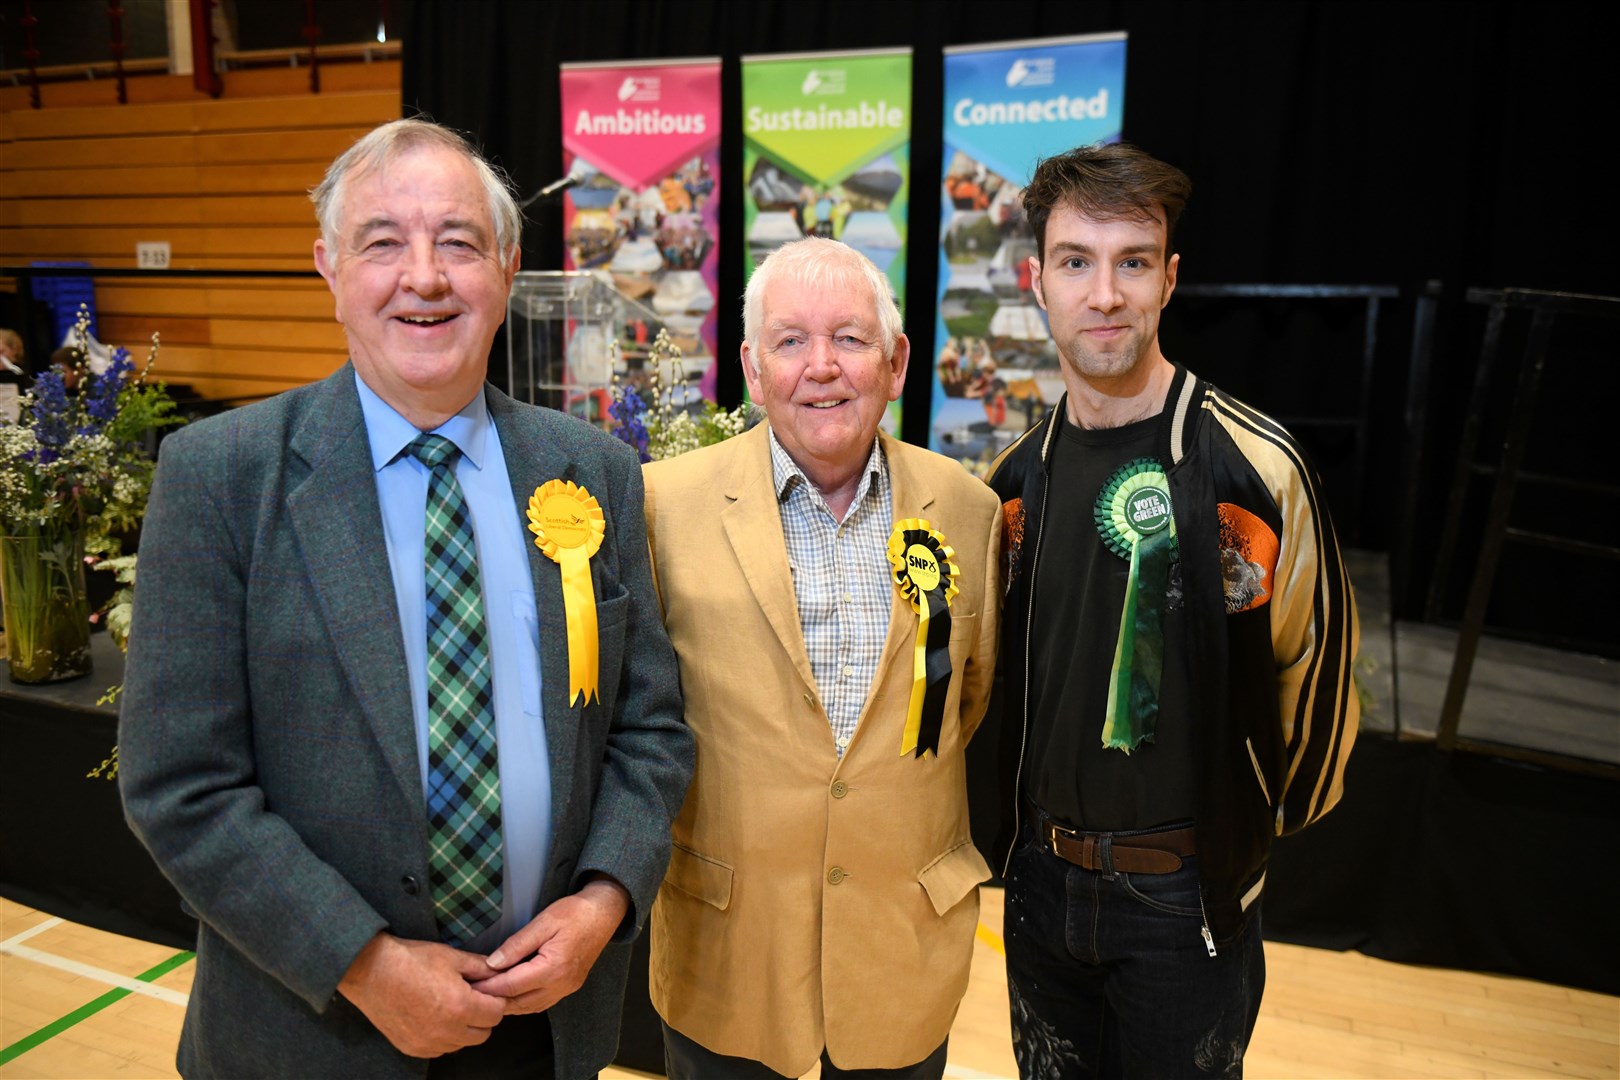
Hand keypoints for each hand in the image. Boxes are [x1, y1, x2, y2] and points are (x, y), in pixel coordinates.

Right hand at [338, 932, 505, 1057]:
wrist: (371, 971)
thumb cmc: (411, 961)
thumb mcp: (451, 957)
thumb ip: (480, 967)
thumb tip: (499, 971)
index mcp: (461, 1007)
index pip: (497, 1013)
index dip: (495, 999)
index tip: (486, 990)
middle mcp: (447, 1031)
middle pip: (483, 1033)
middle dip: (482, 1016)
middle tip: (470, 997)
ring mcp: (428, 1043)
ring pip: (462, 1043)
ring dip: (463, 1029)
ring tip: (449, 1006)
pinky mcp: (412, 1048)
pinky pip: (440, 1049)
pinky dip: (443, 1037)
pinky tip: (433, 1016)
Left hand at [472, 877, 629, 1013]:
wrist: (604, 913)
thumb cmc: (575, 913)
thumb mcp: (544, 921)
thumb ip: (517, 944)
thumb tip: (493, 962)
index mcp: (553, 968)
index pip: (511, 985)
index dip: (487, 986)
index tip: (468, 983)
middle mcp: (560, 985)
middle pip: (518, 1002)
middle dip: (492, 999)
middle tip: (469, 992)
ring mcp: (566, 989)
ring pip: (528, 1007)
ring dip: (506, 1004)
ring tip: (485, 995)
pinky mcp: (568, 988)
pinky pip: (540, 1003)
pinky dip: (521, 1002)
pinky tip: (509, 995)